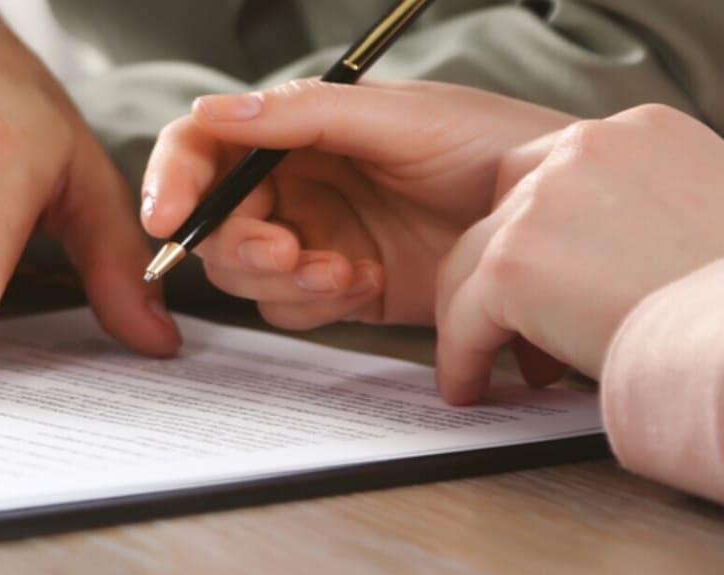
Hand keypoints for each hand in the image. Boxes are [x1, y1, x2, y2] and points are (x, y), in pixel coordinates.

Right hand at [140, 80, 574, 328]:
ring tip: (341, 271)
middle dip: (240, 245)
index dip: (173, 180)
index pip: (204, 148)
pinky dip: (316, 304)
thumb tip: (212, 112)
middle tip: (284, 253)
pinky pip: (291, 308)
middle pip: (215, 222)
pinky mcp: (341, 286)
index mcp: (295, 129)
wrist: (559, 217)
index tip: (168, 218)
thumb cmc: (493, 144)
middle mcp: (294, 182)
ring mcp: (315, 236)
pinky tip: (362, 284)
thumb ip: (301, 115)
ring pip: (246, 272)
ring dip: (282, 280)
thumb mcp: (397, 118)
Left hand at [435, 105, 723, 403]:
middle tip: (527, 328)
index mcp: (642, 132)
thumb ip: (657, 212)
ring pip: (473, 263)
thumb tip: (624, 253)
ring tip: (488, 361)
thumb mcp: (711, 217)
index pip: (563, 172)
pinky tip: (470, 388)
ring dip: (476, 315)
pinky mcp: (513, 265)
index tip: (562, 280)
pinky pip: (463, 318)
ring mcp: (543, 204)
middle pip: (506, 211)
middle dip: (510, 272)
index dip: (552, 232)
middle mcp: (585, 150)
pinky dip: (461, 357)